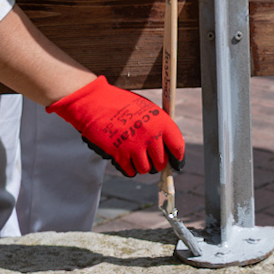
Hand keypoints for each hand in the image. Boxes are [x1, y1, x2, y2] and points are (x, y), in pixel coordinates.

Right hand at [45, 77, 185, 177]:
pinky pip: (130, 171)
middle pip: (162, 162)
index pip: (177, 146)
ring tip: (136, 156)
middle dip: (157, 163)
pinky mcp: (119, 155)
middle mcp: (150, 135)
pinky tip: (126, 159)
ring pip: (146, 169)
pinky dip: (129, 168)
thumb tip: (167, 143)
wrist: (96, 103)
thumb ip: (158, 125)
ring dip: (142, 166)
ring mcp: (134, 146)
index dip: (178, 157)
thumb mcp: (146, 108)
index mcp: (161, 121)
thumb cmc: (121, 103)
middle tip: (151, 159)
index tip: (176, 161)